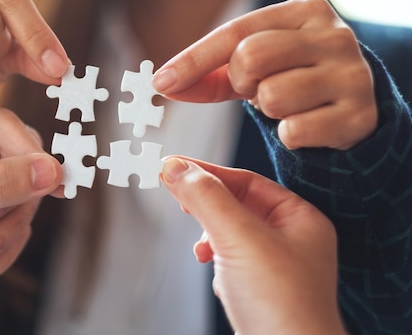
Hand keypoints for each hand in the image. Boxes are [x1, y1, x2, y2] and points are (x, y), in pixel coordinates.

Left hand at [0, 93, 61, 323]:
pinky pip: (15, 224)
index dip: (30, 157)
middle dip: (12, 206)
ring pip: (24, 197)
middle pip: (22, 162)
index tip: (50, 185)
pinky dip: (1, 250)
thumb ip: (1, 184)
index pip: (5, 126)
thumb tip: (52, 170)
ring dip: (6, 234)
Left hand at [153, 0, 376, 149]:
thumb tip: (162, 84)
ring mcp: (352, 75)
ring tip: (287, 105)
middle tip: (256, 88)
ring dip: (268, 110)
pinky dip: (288, 135)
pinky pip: (295, 131)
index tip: (159, 82)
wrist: (352, 105)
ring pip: (273, 96)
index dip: (193, 59)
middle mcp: (335, 36)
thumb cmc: (291, 77)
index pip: (236, 31)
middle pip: (252, 57)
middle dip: (242, 81)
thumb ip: (208, 73)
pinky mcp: (360, 115)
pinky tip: (306, 125)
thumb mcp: (252, 67)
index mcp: (304, 12)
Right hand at [161, 156, 346, 334]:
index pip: (247, 180)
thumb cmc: (282, 306)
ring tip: (200, 245)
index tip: (173, 166)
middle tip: (176, 195)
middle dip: (207, 203)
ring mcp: (276, 266)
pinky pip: (230, 258)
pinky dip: (216, 257)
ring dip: (209, 234)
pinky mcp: (259, 289)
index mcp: (300, 219)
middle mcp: (291, 239)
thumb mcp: (239, 238)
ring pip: (231, 232)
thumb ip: (206, 198)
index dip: (208, 172)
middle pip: (237, 204)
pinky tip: (211, 267)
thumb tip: (175, 167)